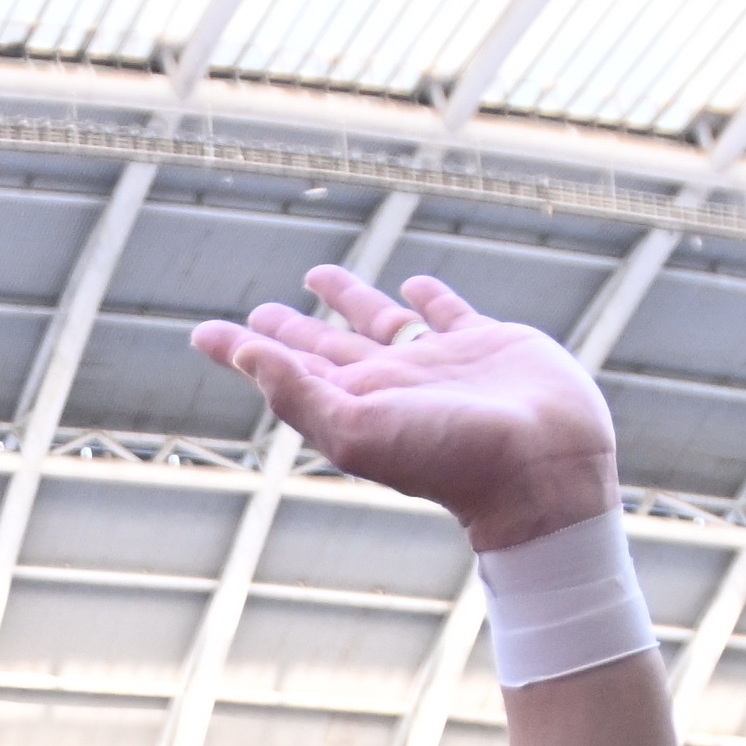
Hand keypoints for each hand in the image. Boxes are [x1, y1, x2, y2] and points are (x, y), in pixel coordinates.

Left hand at [187, 267, 617, 551]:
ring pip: (380, 323)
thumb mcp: (360, 431)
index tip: (202, 333)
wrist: (542, 470)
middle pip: (326, 349)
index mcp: (354, 403)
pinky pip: (448, 311)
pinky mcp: (486, 344)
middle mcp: (390, 383)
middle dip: (290, 332)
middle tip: (259, 313)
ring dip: (348, 300)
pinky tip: (414, 285)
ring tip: (316, 276)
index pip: (285, 370)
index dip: (242, 350)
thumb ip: (298, 393)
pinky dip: (429, 297)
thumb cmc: (453, 460)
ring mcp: (437, 363)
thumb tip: (244, 355)